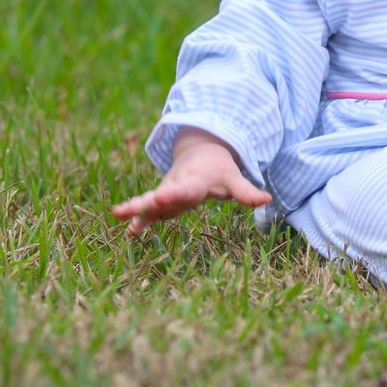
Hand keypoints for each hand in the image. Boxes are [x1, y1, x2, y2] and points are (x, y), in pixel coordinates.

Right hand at [112, 127, 270, 236]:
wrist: (200, 153)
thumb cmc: (217, 169)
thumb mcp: (232, 178)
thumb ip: (246, 191)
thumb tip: (267, 199)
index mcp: (194, 181)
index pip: (185, 189)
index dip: (173, 194)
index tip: (161, 198)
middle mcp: (176, 187)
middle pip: (160, 196)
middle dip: (146, 203)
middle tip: (126, 210)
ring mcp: (166, 194)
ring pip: (148, 203)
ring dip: (135, 210)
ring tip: (119, 217)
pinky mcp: (162, 202)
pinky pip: (148, 211)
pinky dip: (139, 220)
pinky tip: (128, 233)